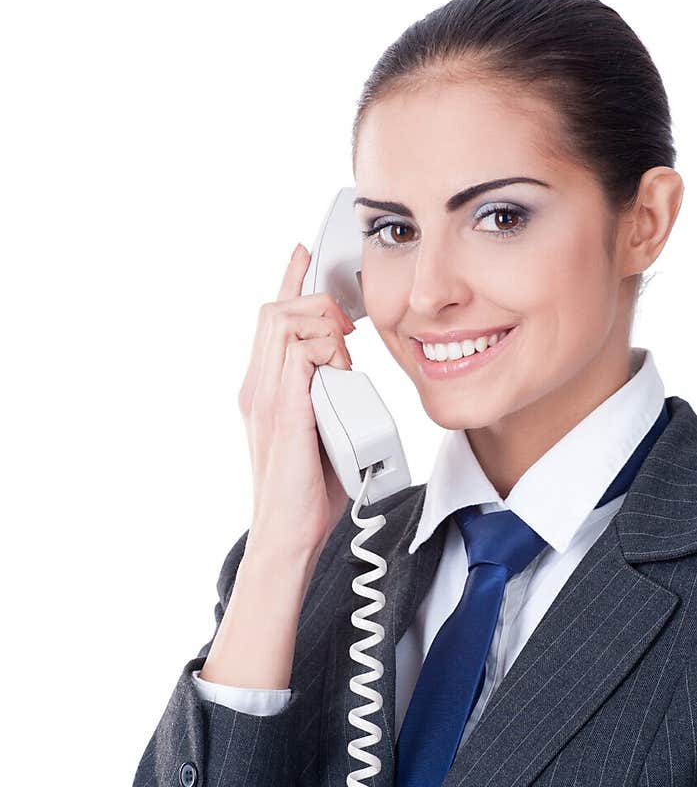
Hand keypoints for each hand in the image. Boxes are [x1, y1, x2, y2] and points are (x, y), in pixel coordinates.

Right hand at [237, 243, 355, 566]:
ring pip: (285, 320)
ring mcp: (265, 396)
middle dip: (315, 301)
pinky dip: (325, 349)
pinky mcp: (282, 409)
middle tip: (347, 328)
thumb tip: (348, 377)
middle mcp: (257, 386)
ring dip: (323, 327)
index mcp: (264, 388)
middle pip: (276, 308)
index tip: (304, 252)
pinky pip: (298, 351)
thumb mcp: (321, 430)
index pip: (271, 319)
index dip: (288, 279)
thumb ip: (327, 397)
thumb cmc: (308, 494)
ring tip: (344, 360)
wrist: (289, 533)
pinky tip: (341, 370)